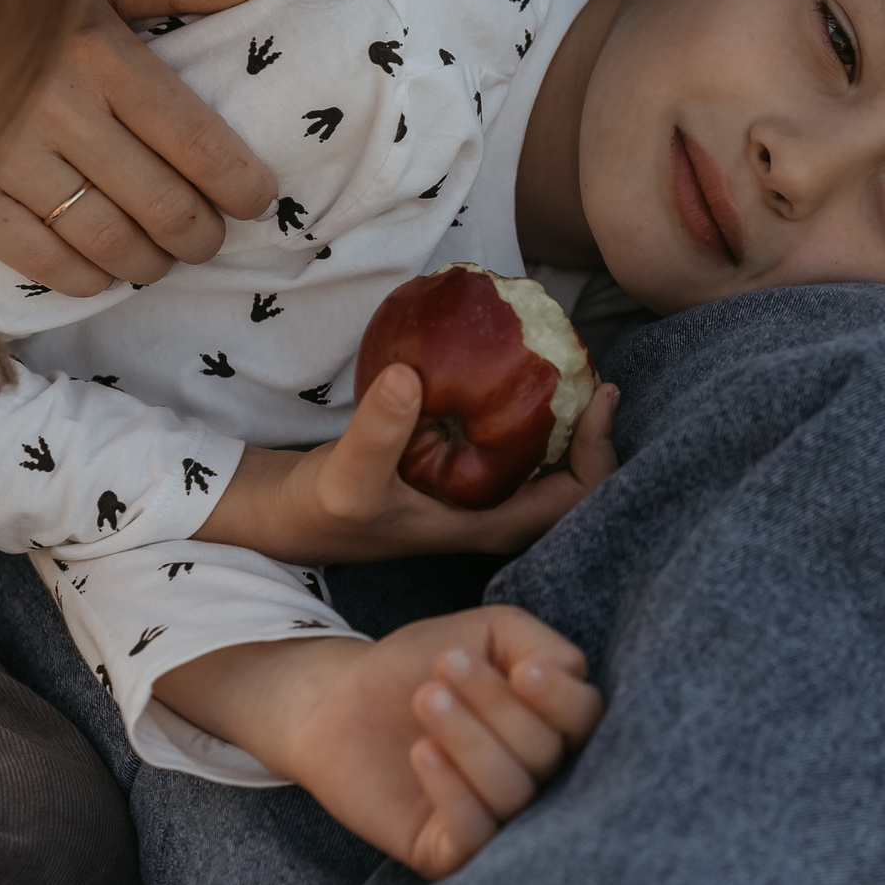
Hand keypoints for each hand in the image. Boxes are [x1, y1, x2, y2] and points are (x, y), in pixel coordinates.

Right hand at [0, 0, 280, 297]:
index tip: (255, 201)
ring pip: (113, 243)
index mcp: (100, 53)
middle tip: (203, 237)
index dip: (242, 189)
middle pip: (166, 207)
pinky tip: (100, 271)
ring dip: (149, 263)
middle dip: (199, 236)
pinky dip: (87, 278)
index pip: (201, 145)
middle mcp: (60, 108)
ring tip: (155, 256)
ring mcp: (8, 158)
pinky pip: (48, 262)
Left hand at [156, 606, 603, 878]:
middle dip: (495, 706)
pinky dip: (452, 792)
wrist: (338, 702)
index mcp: (552, 722)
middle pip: (546, 752)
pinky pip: (475, 835)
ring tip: (426, 698)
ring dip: (468, 740)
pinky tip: (422, 753)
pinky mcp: (451, 850)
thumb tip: (568, 676)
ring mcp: (498, 817)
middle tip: (441, 671)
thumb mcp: (488, 633)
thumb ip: (540, 644)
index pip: (585, 719)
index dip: (561, 700)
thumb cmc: (420, 665)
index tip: (521, 671)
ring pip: (512, 792)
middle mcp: (536, 774)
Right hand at [198, 364, 621, 563]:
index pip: (577, 498)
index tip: (600, 392)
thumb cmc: (322, 509)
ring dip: (564, 413)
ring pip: (548, 453)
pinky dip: (524, 402)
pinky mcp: (457, 464)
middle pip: (576, 474)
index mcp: (490, 525)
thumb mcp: (346, 476)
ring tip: (566, 359)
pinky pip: (511, 433)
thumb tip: (410, 376)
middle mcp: (496, 509)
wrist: (284, 515)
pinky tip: (517, 358)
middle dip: (593, 426)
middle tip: (591, 368)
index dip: (601, 449)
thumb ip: (377, 432)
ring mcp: (478, 488)